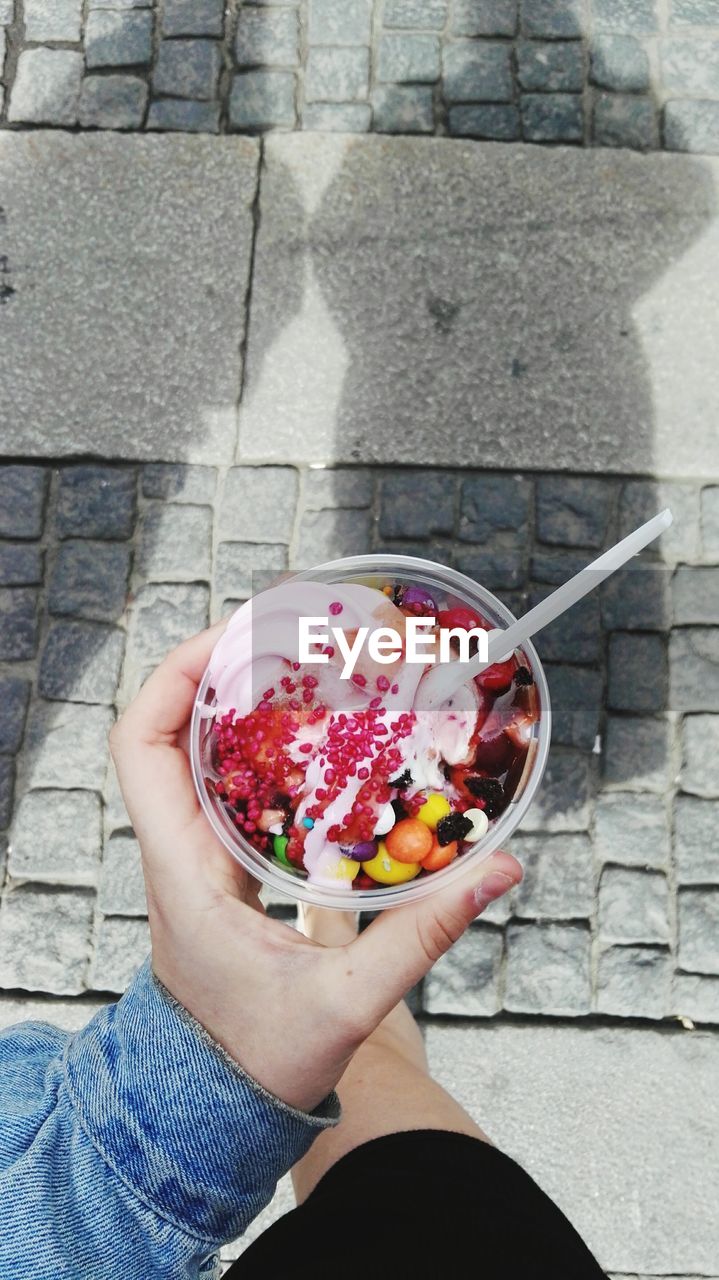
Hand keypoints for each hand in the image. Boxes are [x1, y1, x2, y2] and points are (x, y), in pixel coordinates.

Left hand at [110, 626, 522, 1112]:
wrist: (216, 1106)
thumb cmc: (259, 1061)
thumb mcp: (348, 1000)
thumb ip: (424, 935)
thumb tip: (499, 872)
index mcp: (183, 868)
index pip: (142, 745)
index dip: (174, 676)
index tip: (231, 637)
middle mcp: (178, 850)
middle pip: (169, 730)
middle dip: (217, 670)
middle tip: (286, 636)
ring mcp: (195, 858)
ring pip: (197, 755)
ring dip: (238, 706)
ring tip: (303, 669)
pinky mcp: (221, 870)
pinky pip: (229, 789)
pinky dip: (261, 751)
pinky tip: (315, 741)